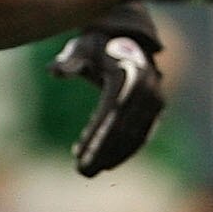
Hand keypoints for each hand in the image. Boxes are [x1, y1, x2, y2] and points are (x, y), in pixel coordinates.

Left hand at [52, 9, 167, 175]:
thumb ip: (70, 59)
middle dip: (103, 153)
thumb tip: (55, 70)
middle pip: (124, 130)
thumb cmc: (98, 46)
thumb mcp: (82, 47)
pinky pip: (142, 135)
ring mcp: (156, 100)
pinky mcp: (157, 110)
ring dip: (114, 156)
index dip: (95, 136)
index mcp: (128, 75)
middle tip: (82, 171)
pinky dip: (125, 151)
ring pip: (136, 137)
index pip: (110, 113)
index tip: (77, 154)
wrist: (128, 39)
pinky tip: (106, 162)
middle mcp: (147, 89)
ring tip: (90, 170)